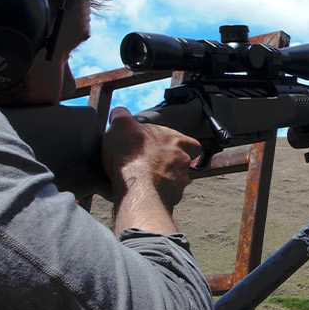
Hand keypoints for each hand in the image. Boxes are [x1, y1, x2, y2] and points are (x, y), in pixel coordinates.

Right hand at [103, 107, 202, 234]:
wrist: (136, 185)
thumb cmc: (130, 153)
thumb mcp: (120, 125)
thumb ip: (121, 115)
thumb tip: (119, 112)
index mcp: (176, 140)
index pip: (190, 142)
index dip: (180, 145)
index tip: (166, 147)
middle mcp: (182, 160)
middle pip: (182, 162)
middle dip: (168, 164)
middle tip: (149, 165)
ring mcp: (180, 180)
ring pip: (176, 180)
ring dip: (164, 180)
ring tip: (145, 181)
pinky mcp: (173, 198)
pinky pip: (168, 196)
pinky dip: (158, 195)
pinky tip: (144, 193)